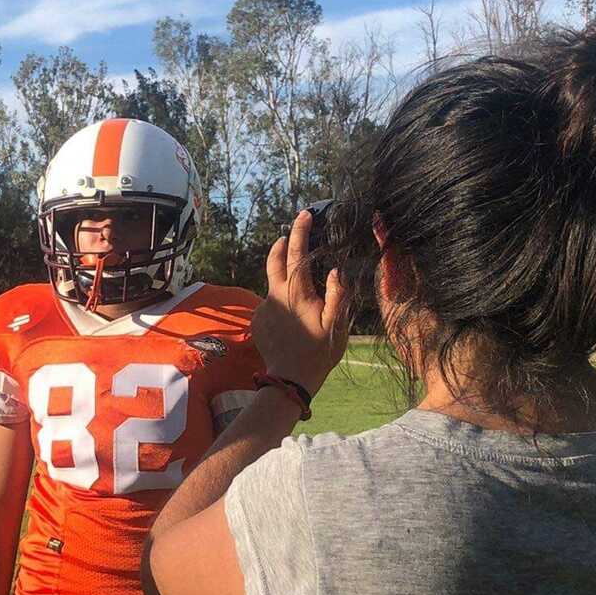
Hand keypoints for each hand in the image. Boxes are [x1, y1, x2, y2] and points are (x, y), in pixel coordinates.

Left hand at [253, 209, 350, 395]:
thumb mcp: (337, 325)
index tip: (304, 214)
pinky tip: (293, 319)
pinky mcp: (257, 320)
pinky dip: (281, 302)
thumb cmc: (318, 353)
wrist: (290, 380)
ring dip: (286, 281)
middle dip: (282, 243)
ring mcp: (263, 308)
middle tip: (290, 234)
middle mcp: (274, 296)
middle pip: (274, 260)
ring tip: (303, 298)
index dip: (300, 231)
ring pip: (274, 284)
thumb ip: (338, 295)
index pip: (295, 253)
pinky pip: (270, 303)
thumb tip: (336, 270)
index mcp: (296, 293)